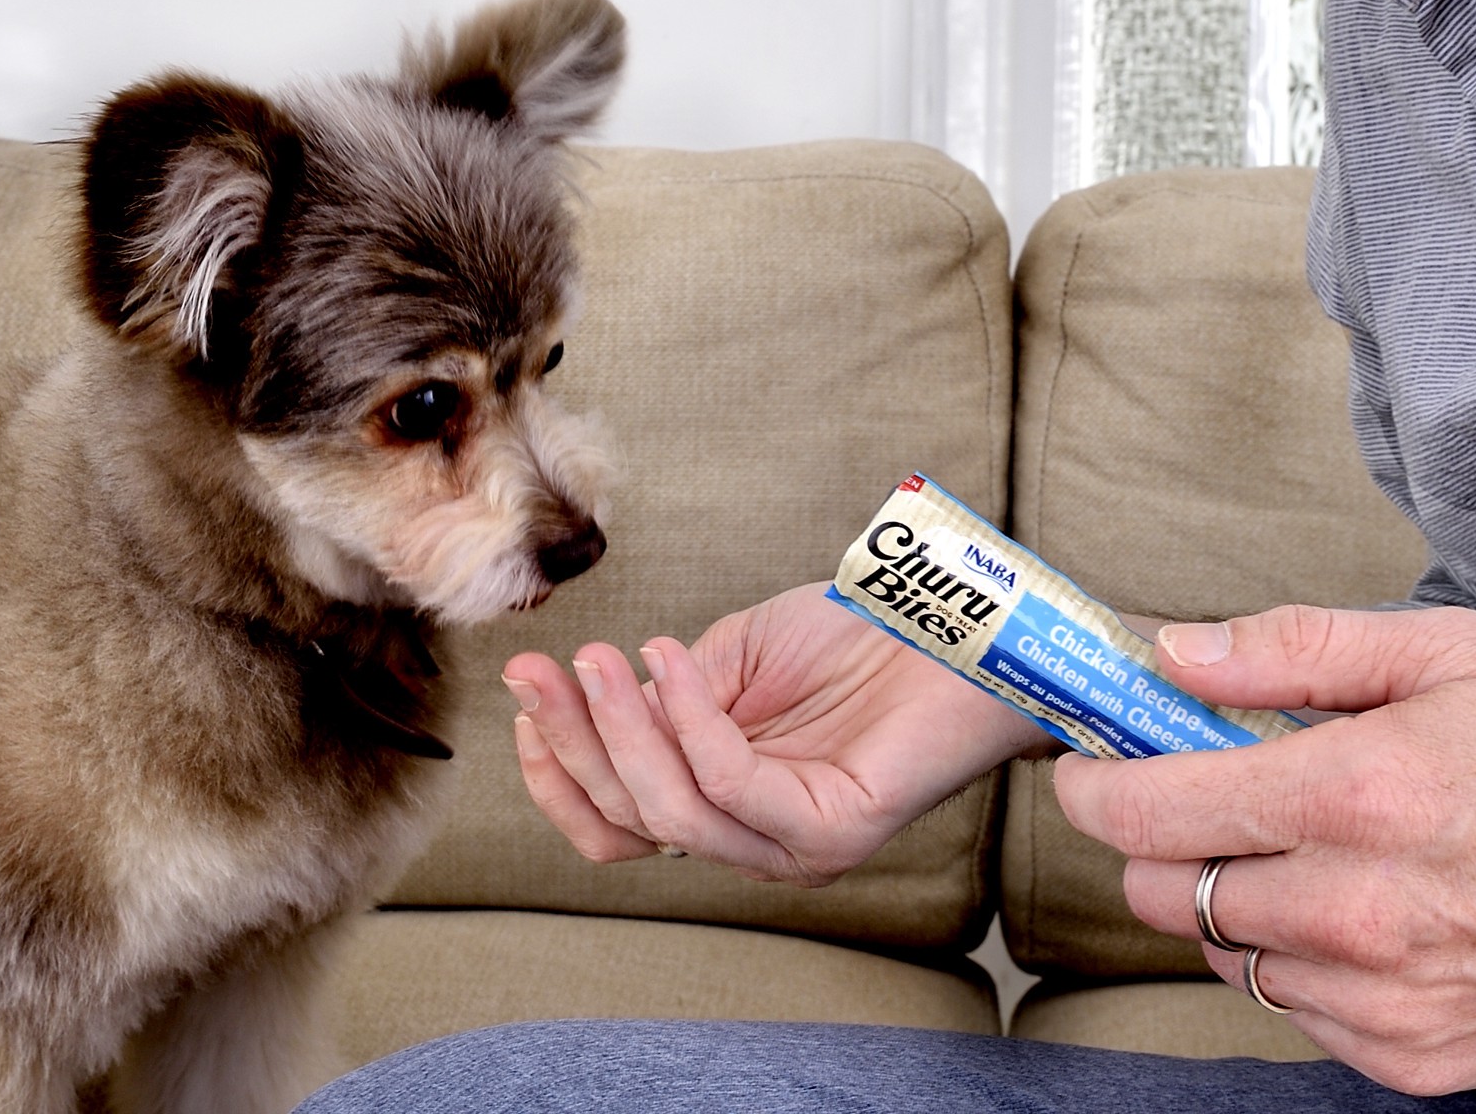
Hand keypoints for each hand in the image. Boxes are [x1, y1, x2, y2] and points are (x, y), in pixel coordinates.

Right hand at [503, 583, 1042, 885]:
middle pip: (628, 821)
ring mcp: (792, 845)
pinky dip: (688, 721)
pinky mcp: (832, 832)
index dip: (559, 771)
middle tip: (541, 670)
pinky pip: (733, 785)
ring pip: (671, 811)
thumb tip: (597, 704)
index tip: (526, 696)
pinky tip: (668, 662)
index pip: (616, 823)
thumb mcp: (734, 657)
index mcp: (723, 804)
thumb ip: (668, 694)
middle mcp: (752, 839)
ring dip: (618, 730)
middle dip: (571, 742)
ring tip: (598, 661)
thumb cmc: (853, 640)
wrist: (950, 631)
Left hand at [1053, 604, 1475, 1095]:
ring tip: (1303, 841)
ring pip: (1225, 954)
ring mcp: (1390, 1001)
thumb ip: (1295, 649)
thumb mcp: (1452, 653)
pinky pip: (1295, 1009)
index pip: (1154, 808)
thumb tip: (1177, 653)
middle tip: (1203, 787)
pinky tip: (1354, 903)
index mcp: (1361, 795)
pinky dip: (1294, 957)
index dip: (1096, 781)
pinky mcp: (1421, 1061)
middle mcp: (1363, 912)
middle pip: (1167, 891)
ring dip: (1229, 896)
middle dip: (1158, 835)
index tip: (1088, 760)